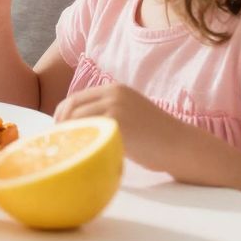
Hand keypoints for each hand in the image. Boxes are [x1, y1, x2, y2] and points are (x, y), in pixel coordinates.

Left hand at [56, 83, 192, 172]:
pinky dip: (79, 140)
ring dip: (67, 133)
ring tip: (68, 148)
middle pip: (71, 105)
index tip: (59, 130)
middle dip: (60, 123)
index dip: (62, 114)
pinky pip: (87, 129)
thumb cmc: (156, 138)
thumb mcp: (129, 115)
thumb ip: (106, 114)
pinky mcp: (118, 121)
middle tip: (59, 141)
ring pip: (76, 117)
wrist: (181, 146)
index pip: (76, 97)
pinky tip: (80, 151)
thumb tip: (76, 127)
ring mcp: (115, 106)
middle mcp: (113, 93)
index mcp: (115, 89)